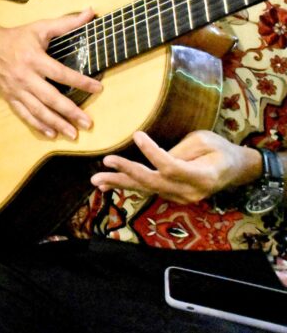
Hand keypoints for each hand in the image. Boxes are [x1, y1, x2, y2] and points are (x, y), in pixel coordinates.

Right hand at [0, 9, 101, 138]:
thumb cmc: (17, 37)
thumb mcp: (40, 27)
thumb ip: (67, 23)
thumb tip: (90, 12)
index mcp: (33, 59)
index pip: (61, 73)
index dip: (80, 81)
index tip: (98, 88)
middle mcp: (24, 76)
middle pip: (50, 98)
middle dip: (70, 112)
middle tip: (88, 123)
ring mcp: (16, 89)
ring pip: (38, 111)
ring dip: (56, 124)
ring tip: (73, 134)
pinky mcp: (10, 97)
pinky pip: (24, 115)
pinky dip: (38, 126)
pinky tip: (51, 134)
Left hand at [91, 130, 257, 203]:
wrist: (235, 169)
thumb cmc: (220, 149)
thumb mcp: (204, 141)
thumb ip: (180, 150)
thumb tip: (154, 155)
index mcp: (203, 176)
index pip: (171, 167)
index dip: (152, 152)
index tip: (137, 135)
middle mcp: (189, 191)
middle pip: (154, 182)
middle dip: (128, 172)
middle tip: (105, 163)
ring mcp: (180, 197)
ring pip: (146, 189)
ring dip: (120, 183)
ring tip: (97, 179)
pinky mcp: (172, 195)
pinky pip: (147, 190)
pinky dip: (127, 185)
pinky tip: (106, 185)